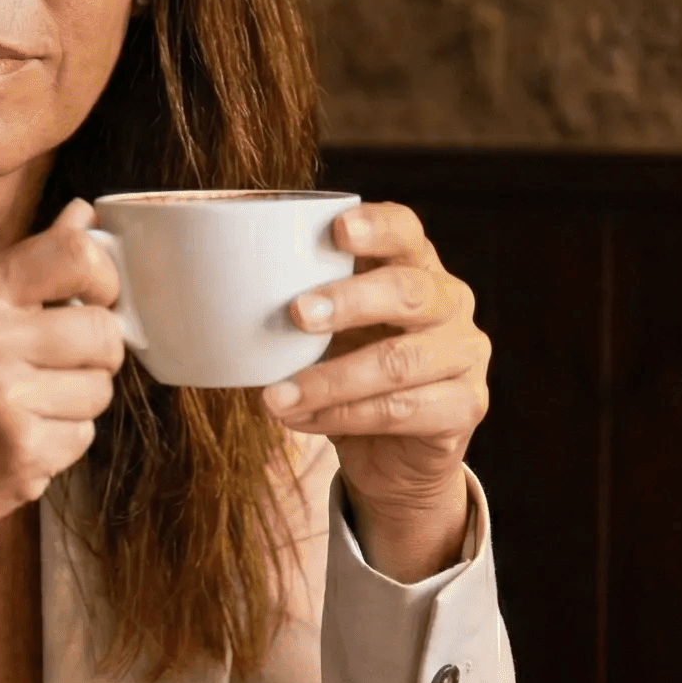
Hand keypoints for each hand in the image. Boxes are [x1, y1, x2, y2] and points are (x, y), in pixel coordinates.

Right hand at [0, 200, 125, 659]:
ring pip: (100, 389)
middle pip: (103, 330)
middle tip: (58, 367)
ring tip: (25, 408)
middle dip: (96, 353)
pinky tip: (17, 441)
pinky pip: (85, 436)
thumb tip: (84, 214)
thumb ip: (23, 268)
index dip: (105, 276)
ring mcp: (6, 400)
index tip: (98, 298)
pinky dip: (61, 442)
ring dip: (77, 402)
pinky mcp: (23, 454)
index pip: (74, 255)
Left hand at [261, 202, 487, 581]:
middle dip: (349, 301)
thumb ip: (297, 307)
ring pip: (398, 362)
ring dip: (329, 381)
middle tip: (295, 314)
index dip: (376, 227)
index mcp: (417, 266)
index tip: (335, 230)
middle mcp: (451, 302)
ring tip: (275, 397)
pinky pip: (401, 410)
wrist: (395, 455)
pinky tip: (301, 420)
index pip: (407, 231)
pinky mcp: (466, 406)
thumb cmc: (350, 371)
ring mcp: (465, 355)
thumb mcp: (325, 333)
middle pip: (408, 291)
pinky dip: (344, 416)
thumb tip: (214, 296)